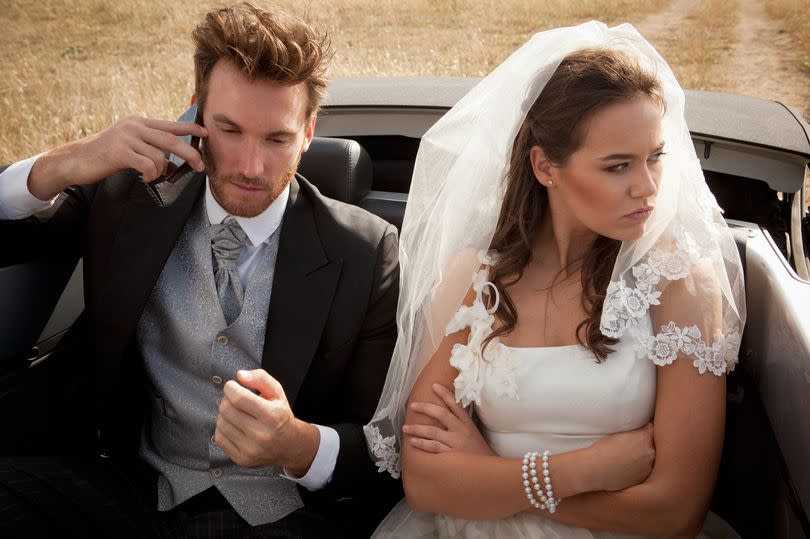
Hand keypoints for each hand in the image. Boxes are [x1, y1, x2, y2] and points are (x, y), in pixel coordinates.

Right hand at [27, 116, 207, 199]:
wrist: (75, 160)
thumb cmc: (104, 155)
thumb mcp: (129, 146)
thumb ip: (150, 150)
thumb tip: (173, 166)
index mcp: (138, 122)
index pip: (170, 125)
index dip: (190, 128)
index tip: (205, 132)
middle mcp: (135, 126)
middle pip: (173, 140)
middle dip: (190, 155)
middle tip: (199, 167)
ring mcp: (127, 137)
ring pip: (161, 157)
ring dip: (160, 172)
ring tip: (150, 176)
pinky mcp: (120, 152)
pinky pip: (148, 166)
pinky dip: (150, 176)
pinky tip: (143, 178)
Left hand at [214, 369, 318, 475]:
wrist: (289, 445)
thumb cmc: (281, 416)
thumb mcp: (277, 393)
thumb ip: (261, 378)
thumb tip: (240, 375)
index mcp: (272, 415)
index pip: (238, 398)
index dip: (230, 388)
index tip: (233, 386)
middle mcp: (261, 434)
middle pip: (227, 410)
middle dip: (226, 399)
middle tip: (234, 398)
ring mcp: (250, 449)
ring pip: (221, 423)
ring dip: (223, 413)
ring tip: (235, 412)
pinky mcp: (241, 459)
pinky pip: (219, 438)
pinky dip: (223, 428)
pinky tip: (234, 425)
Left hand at [404, 383, 493, 455]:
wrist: (488, 471)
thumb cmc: (478, 451)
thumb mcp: (473, 432)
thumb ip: (460, 421)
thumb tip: (446, 409)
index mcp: (467, 423)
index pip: (456, 405)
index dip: (445, 394)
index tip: (434, 385)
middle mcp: (462, 431)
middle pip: (442, 414)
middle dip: (426, 408)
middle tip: (413, 405)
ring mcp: (456, 443)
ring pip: (434, 432)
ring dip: (417, 429)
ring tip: (405, 427)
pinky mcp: (451, 456)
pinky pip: (434, 448)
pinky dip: (422, 444)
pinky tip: (413, 441)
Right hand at [585, 422, 654, 491]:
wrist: (595, 469)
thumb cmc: (602, 450)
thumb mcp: (618, 434)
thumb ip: (634, 433)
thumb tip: (640, 433)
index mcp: (644, 437)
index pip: (653, 428)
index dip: (646, 430)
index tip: (642, 430)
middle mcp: (650, 452)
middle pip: (654, 444)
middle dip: (646, 444)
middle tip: (633, 446)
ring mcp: (648, 466)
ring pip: (650, 459)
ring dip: (644, 458)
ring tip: (628, 458)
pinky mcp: (644, 478)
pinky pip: (645, 471)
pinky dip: (639, 469)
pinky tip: (627, 468)